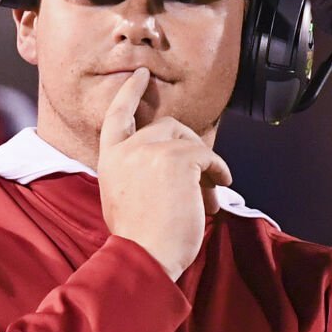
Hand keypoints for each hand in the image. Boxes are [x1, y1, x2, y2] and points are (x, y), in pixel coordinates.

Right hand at [96, 67, 232, 280]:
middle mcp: (127, 148)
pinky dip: (219, 171)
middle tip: (204, 174)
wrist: (144, 256)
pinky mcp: (178, 158)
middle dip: (189, 146)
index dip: (130, 93)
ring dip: (204, 166)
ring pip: (189, 141)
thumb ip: (135, 172)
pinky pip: (207, 156)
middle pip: (166, 127)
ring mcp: (151, 150)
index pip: (117, 116)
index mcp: (110, 159)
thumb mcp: (122, 198)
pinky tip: (221, 187)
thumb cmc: (139, 239)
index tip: (142, 75)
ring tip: (209, 194)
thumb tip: (168, 165)